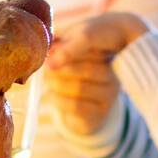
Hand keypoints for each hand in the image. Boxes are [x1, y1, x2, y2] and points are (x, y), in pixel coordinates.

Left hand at [45, 13, 149, 136]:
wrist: (80, 111)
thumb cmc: (71, 77)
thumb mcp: (67, 58)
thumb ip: (59, 47)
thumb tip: (46, 43)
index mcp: (106, 57)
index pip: (91, 50)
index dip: (67, 50)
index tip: (49, 53)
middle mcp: (112, 76)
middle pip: (87, 69)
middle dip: (60, 68)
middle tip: (45, 68)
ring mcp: (108, 97)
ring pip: (79, 88)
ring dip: (56, 84)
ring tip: (47, 81)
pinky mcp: (99, 114)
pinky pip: (76, 106)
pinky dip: (58, 99)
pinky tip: (51, 95)